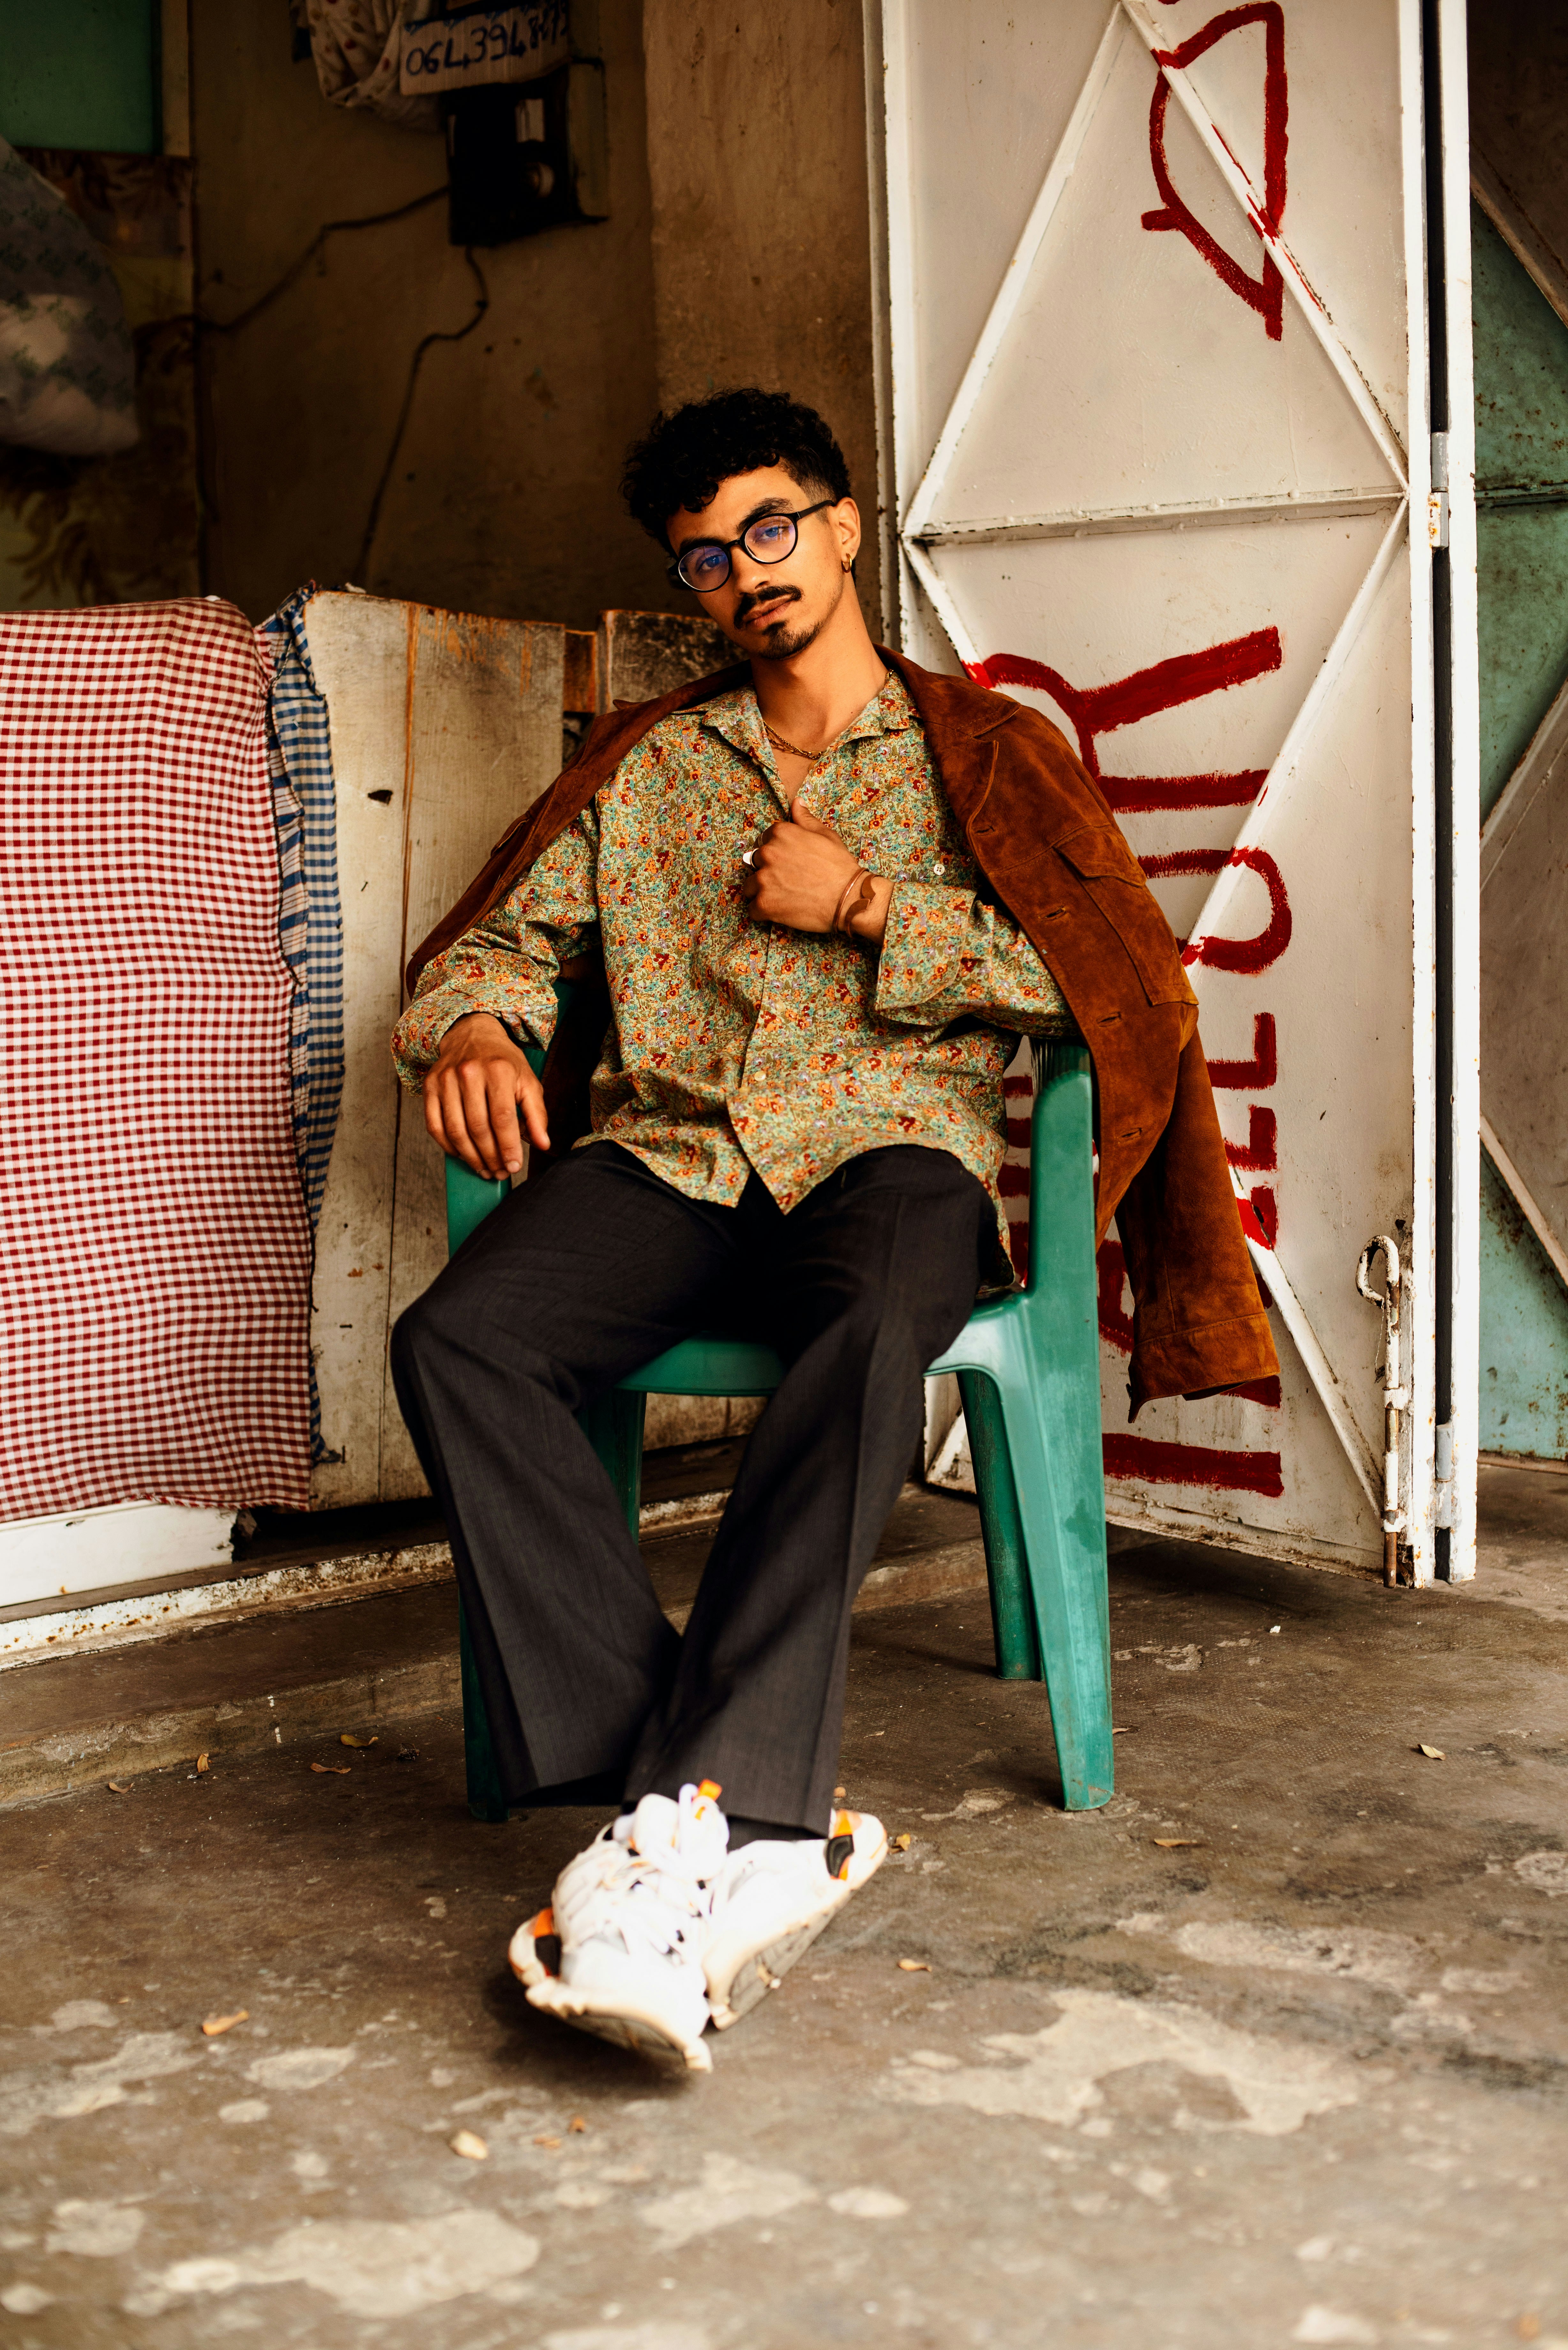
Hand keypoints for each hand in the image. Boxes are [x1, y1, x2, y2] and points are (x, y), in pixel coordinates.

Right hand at [423, 1012, 548, 1179]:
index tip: (513, 1167)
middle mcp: (469, 1072)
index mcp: (499, 1070)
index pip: (503, 1118)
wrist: (472, 1035)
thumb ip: (537, 1114)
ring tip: (484, 1170)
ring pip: (455, 1130)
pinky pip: (434, 1125)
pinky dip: (448, 1146)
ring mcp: (446, 1079)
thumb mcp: (528, 1082)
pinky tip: (462, 1155)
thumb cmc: (503, 1062)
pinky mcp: (430, 1086)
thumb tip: (543, 1144)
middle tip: (499, 1173)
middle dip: (490, 1157)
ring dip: (470, 1157)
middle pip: (478, 1127)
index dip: (508, 1147)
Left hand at [740, 799, 889, 939]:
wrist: (849, 897)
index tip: (787, 863)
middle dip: (766, 871)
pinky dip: (763, 912)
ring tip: (782, 897)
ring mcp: (764, 879)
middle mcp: (767, 853)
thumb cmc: (839, 866)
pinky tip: (779, 911)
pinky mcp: (764, 904)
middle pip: (755, 862)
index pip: (764, 841)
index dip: (776, 853)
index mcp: (780, 833)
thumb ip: (805, 819)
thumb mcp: (825, 835)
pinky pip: (753, 909)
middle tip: (786, 881)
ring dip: (761, 892)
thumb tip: (796, 802)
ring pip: (750, 886)